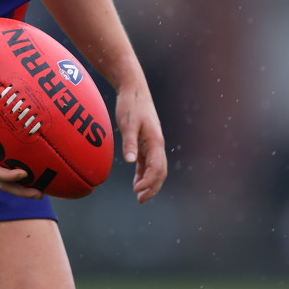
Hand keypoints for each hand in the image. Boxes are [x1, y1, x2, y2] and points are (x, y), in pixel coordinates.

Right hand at [0, 114, 43, 199]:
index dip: (10, 175)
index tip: (24, 173)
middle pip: (4, 185)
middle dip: (22, 191)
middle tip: (39, 193)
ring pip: (6, 182)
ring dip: (22, 188)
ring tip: (40, 189)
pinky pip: (5, 173)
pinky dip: (17, 177)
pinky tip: (31, 174)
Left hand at [115, 83, 166, 203]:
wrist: (133, 88)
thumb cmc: (130, 104)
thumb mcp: (128, 123)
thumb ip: (129, 142)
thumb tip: (131, 162)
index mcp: (155, 141)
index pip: (156, 168)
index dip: (149, 182)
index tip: (137, 191)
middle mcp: (157, 144)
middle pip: (160, 171)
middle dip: (152, 187)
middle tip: (140, 200)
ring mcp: (152, 143)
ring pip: (155, 168)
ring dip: (149, 182)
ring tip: (139, 195)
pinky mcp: (145, 140)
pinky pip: (148, 161)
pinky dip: (144, 172)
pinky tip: (136, 180)